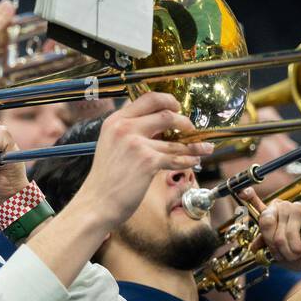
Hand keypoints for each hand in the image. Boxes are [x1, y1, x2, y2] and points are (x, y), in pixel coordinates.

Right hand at [72, 92, 214, 228]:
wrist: (97, 202)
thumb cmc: (105, 178)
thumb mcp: (110, 144)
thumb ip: (129, 132)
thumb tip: (159, 127)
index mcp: (115, 121)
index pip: (147, 99)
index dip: (168, 100)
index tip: (176, 107)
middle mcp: (124, 128)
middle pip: (166, 113)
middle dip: (184, 120)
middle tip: (190, 127)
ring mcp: (136, 144)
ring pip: (175, 140)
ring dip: (194, 145)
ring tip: (203, 148)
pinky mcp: (148, 161)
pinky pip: (176, 158)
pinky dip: (189, 160)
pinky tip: (194, 161)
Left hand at [242, 189, 300, 272]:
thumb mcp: (279, 253)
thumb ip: (267, 247)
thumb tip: (253, 247)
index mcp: (270, 217)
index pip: (255, 204)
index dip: (248, 196)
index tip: (243, 192)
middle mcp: (277, 209)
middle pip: (264, 223)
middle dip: (273, 246)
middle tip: (285, 255)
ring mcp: (289, 207)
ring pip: (277, 235)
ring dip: (287, 251)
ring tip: (298, 253)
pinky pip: (290, 233)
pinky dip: (296, 246)